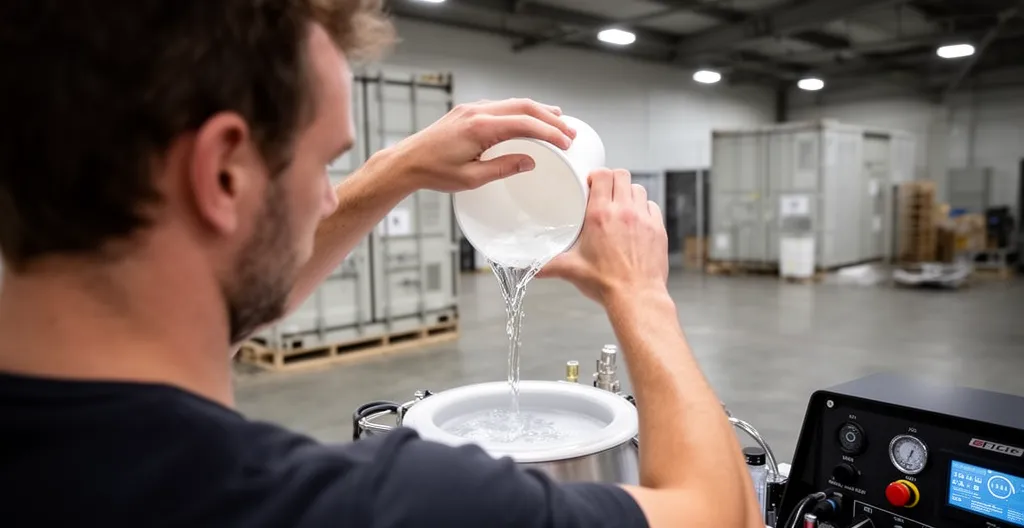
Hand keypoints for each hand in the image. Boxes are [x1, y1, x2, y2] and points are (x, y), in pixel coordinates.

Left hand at [389, 99, 575, 191]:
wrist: (407, 162)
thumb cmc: (435, 172)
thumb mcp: (472, 178)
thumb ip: (503, 167)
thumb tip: (530, 161)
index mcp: (480, 128)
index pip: (525, 124)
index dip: (549, 132)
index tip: (566, 142)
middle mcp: (477, 112)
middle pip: (524, 107)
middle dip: (550, 118)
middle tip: (569, 131)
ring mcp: (471, 109)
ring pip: (513, 103)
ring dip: (537, 111)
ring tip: (558, 121)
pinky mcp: (467, 111)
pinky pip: (500, 106)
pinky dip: (520, 111)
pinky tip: (528, 118)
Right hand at [539, 169, 668, 304]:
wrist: (636, 296)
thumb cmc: (606, 283)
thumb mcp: (571, 270)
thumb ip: (548, 266)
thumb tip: (533, 268)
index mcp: (600, 216)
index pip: (602, 176)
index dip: (597, 175)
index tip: (591, 183)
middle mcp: (623, 212)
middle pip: (622, 175)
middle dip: (613, 179)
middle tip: (606, 190)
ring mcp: (643, 219)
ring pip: (638, 188)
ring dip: (628, 192)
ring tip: (621, 204)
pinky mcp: (657, 229)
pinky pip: (652, 206)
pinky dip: (644, 208)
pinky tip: (637, 219)